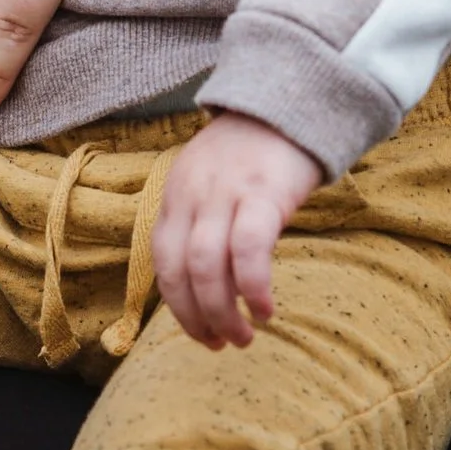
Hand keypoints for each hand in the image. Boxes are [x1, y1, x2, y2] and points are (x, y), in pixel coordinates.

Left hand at [152, 114, 322, 348]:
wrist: (288, 104)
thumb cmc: (252, 155)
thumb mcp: (208, 182)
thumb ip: (201, 223)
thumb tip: (208, 287)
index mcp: (175, 196)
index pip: (162, 262)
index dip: (177, 307)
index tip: (199, 334)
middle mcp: (192, 195)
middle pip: (180, 270)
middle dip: (197, 318)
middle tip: (221, 344)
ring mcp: (224, 193)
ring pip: (206, 265)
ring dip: (222, 312)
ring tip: (243, 337)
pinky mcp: (261, 192)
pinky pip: (248, 249)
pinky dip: (252, 287)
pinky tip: (264, 309)